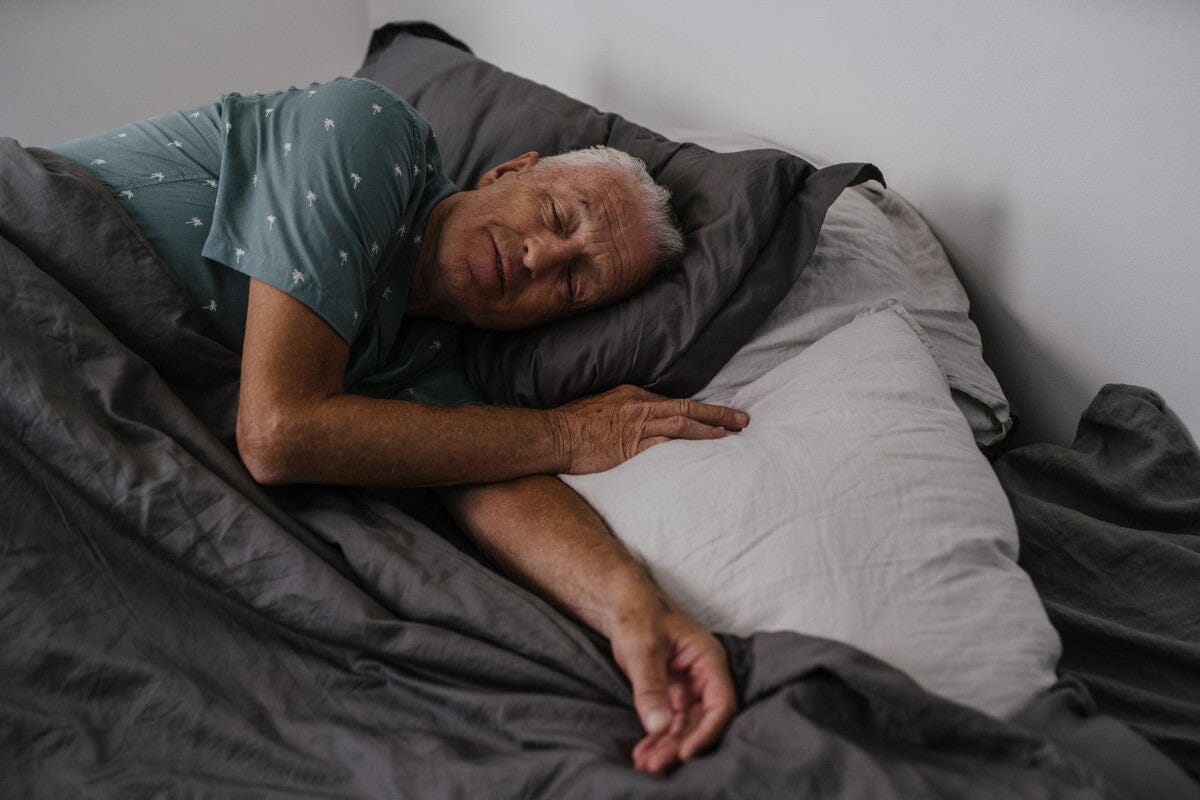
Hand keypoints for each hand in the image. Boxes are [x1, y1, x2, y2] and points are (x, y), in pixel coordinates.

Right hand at [549, 384, 748, 474]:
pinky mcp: (633, 445)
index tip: (718, 417)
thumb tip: (632, 426)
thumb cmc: (571, 425)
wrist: (553, 434)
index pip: (674, 403)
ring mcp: (638, 425)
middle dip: (718, 415)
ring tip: (734, 436)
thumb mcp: (599, 408)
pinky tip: (708, 451)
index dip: (699, 410)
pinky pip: (669, 444)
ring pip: (684, 424)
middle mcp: (640, 406)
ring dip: (712, 430)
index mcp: (633, 396)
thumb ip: (621, 414)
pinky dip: (691, 445)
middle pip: (688, 408)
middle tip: (743, 421)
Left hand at [609, 597, 737, 773]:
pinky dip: (658, 737)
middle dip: (680, 744)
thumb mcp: (642, 648)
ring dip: (667, 745)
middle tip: (654, 764)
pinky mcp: (673, 694)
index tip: (684, 752)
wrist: (622, 604)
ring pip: (686, 725)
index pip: (721, 703)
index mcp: (709, 660)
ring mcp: (689, 687)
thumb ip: (650, 686)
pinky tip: (643, 752)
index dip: (706, 731)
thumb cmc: (638, 615)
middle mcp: (704, 676)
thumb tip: (658, 726)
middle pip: (702, 719)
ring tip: (644, 763)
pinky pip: (670, 722)